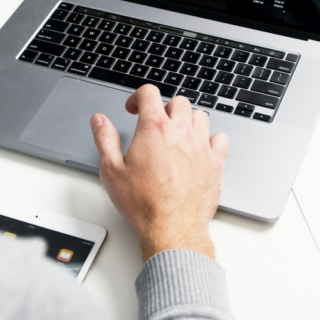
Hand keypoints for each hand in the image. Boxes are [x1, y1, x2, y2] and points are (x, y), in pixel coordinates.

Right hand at [90, 85, 229, 261]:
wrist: (172, 226)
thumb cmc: (143, 202)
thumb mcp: (111, 170)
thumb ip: (105, 139)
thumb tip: (99, 121)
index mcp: (154, 128)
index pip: (149, 93)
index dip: (138, 97)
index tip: (134, 109)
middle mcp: (181, 132)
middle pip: (178, 102)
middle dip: (165, 108)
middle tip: (156, 124)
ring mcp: (201, 146)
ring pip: (200, 116)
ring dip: (188, 121)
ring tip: (177, 136)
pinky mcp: (216, 162)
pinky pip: (220, 138)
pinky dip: (211, 139)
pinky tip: (200, 149)